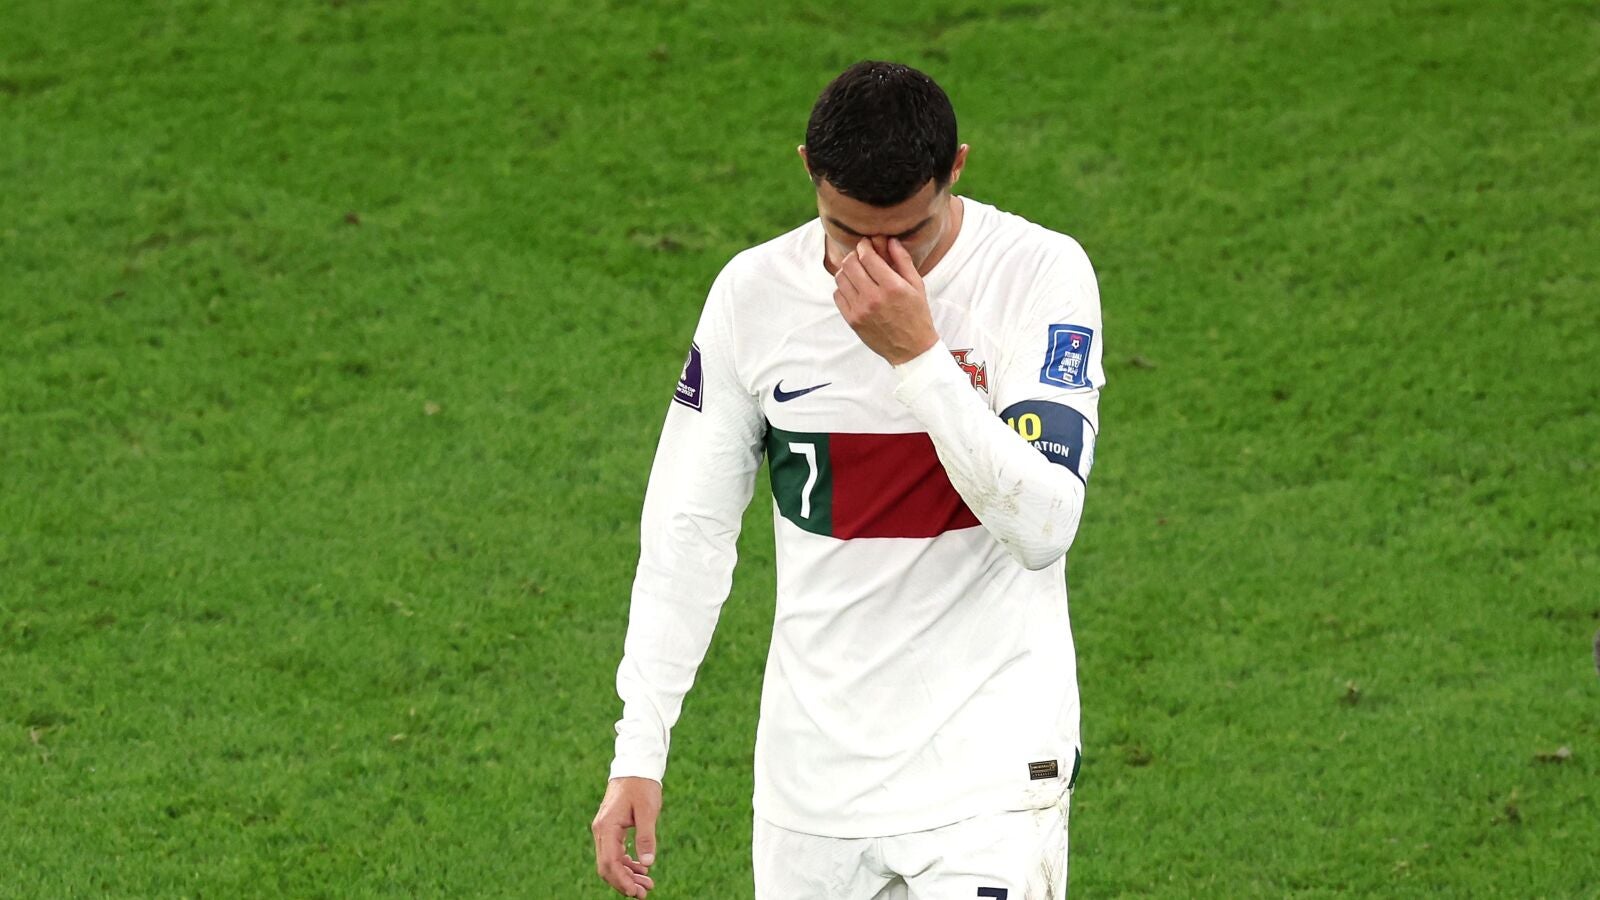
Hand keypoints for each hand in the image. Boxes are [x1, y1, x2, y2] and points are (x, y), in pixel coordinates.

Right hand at [592, 776, 661, 897]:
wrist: (635, 767)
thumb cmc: (642, 786)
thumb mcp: (647, 811)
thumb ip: (646, 836)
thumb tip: (647, 863)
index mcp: (607, 827)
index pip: (609, 862)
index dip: (621, 880)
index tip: (636, 892)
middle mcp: (601, 831)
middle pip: (607, 866)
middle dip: (624, 882)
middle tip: (644, 893)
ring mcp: (604, 830)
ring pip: (611, 861)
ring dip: (627, 875)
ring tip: (647, 884)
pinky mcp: (611, 829)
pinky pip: (615, 853)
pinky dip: (626, 864)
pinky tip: (641, 869)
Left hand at [832, 237, 939, 365]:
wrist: (911, 349)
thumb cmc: (917, 315)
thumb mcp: (917, 286)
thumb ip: (903, 261)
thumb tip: (891, 240)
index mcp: (892, 287)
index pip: (867, 257)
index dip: (864, 246)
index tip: (866, 244)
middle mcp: (873, 297)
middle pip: (850, 264)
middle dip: (854, 255)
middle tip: (860, 256)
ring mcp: (860, 310)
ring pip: (840, 278)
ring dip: (847, 270)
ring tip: (857, 271)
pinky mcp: (852, 320)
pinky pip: (837, 295)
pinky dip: (843, 287)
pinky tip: (854, 288)